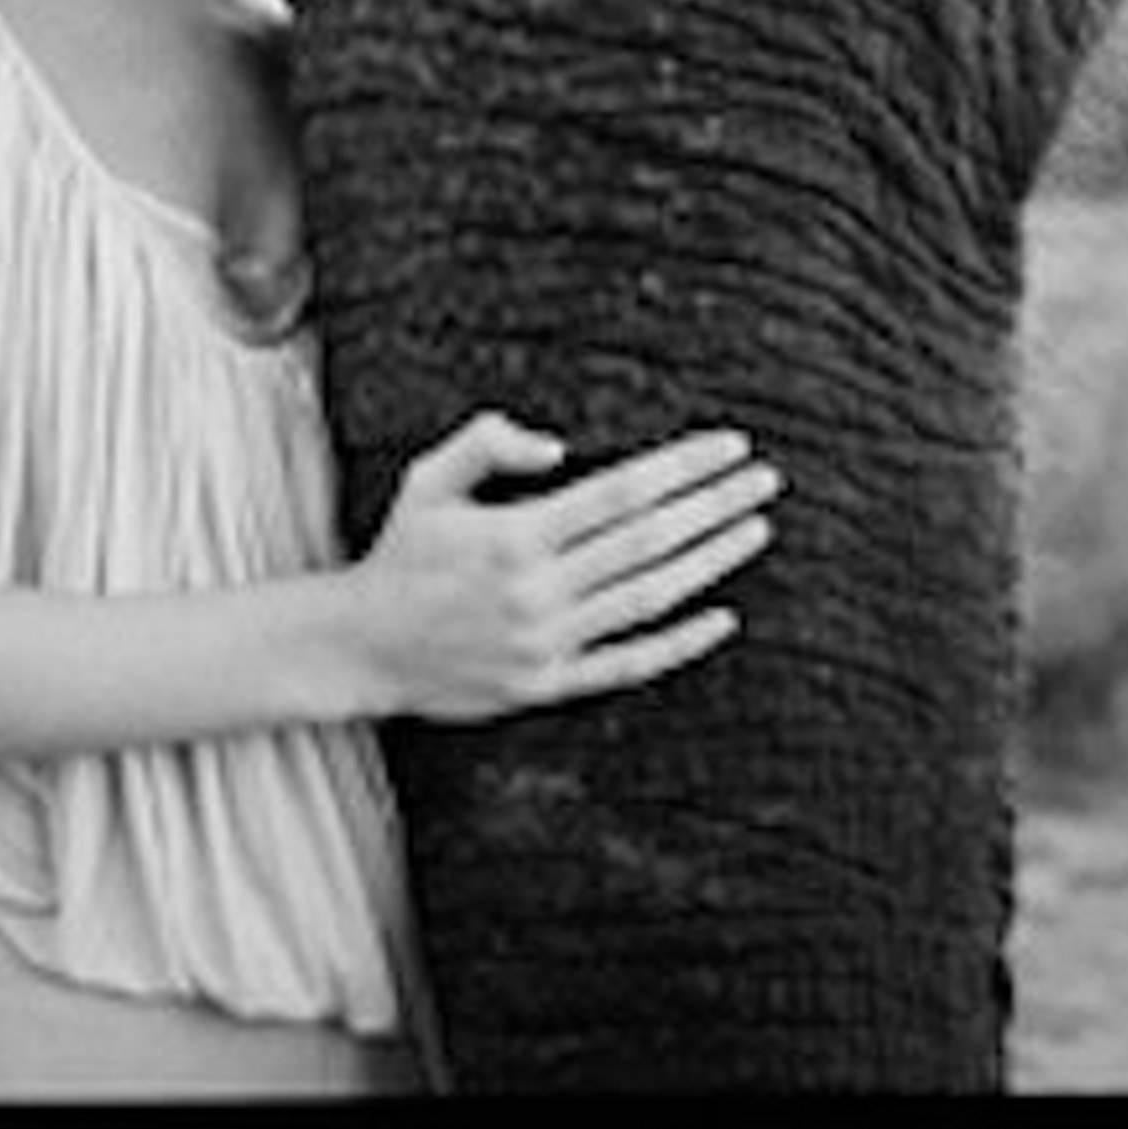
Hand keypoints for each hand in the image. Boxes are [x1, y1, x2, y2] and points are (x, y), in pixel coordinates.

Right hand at [347, 411, 781, 722]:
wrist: (362, 648)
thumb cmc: (402, 551)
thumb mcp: (429, 479)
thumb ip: (488, 442)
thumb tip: (559, 447)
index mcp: (515, 535)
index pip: (622, 491)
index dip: (683, 466)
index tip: (730, 445)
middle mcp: (539, 591)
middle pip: (649, 540)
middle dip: (715, 506)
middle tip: (766, 480)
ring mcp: (547, 644)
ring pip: (649, 598)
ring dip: (712, 563)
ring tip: (756, 529)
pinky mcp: (548, 686)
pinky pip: (628, 665)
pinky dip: (679, 644)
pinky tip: (722, 618)